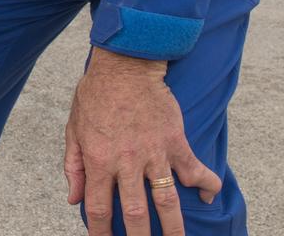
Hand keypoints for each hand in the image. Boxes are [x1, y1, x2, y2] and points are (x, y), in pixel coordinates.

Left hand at [64, 49, 220, 235]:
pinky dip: (206, 184)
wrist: (125, 63)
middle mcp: (126, 161)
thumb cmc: (96, 94)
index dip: (101, 233)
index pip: (98, 208)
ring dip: (174, 227)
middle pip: (135, 213)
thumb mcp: (73, 128)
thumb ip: (73, 166)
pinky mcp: (175, 140)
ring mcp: (153, 152)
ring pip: (166, 200)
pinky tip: (210, 196)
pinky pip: (194, 168)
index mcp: (99, 159)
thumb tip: (73, 199)